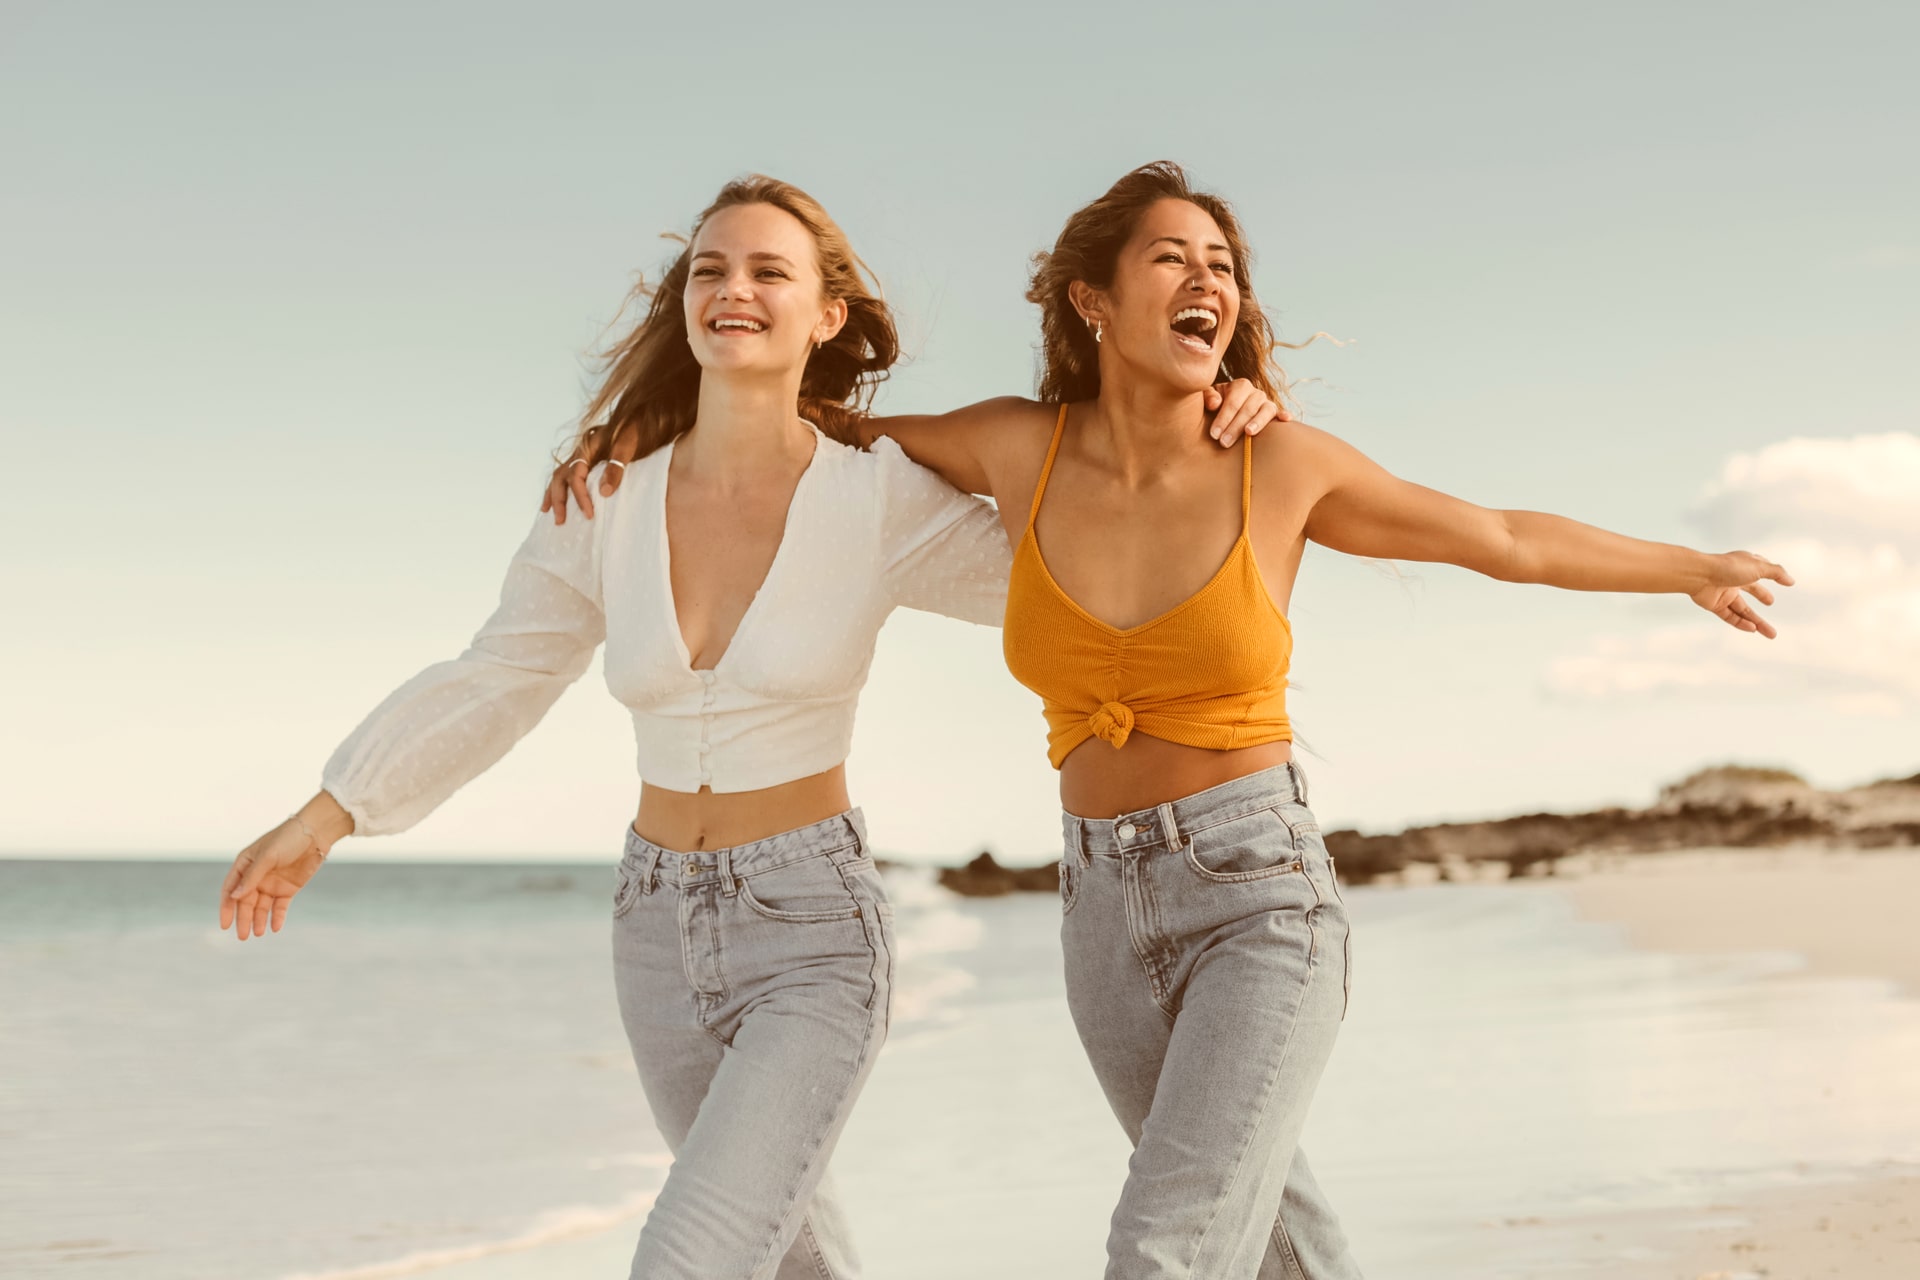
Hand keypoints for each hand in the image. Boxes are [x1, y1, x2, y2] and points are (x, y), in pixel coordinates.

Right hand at [218, 811, 337, 940]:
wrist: (315, 833)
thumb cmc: (287, 838)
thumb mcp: (267, 856)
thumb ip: (252, 877)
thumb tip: (234, 896)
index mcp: (245, 865)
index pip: (230, 889)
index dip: (226, 907)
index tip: (225, 924)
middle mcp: (256, 876)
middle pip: (246, 902)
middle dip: (244, 919)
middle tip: (243, 936)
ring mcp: (272, 883)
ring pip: (262, 907)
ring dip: (259, 920)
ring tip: (258, 934)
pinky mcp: (288, 889)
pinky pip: (280, 907)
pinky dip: (277, 917)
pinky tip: (274, 928)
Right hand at [540, 423, 639, 523]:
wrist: (638, 416)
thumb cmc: (633, 430)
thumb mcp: (627, 446)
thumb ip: (616, 468)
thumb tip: (604, 493)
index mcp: (586, 449)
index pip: (576, 476)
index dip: (580, 496)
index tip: (589, 514)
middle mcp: (579, 452)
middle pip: (560, 477)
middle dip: (559, 500)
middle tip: (560, 521)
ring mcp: (581, 456)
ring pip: (559, 476)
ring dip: (554, 495)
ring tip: (548, 513)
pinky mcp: (587, 460)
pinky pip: (568, 476)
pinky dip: (560, 488)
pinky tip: (559, 500)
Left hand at [1203, 379, 1290, 446]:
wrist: (1224, 411)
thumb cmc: (1215, 406)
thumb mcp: (1207, 398)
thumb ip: (1208, 397)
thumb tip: (1215, 404)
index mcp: (1240, 386)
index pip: (1232, 402)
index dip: (1223, 418)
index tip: (1214, 435)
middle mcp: (1256, 393)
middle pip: (1248, 409)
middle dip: (1235, 427)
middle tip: (1223, 443)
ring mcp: (1267, 403)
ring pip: (1266, 410)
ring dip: (1258, 422)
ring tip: (1248, 433)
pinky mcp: (1274, 414)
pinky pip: (1280, 413)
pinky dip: (1285, 414)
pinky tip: (1285, 419)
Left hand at [1690, 552, 1793, 637]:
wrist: (1700, 575)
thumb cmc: (1729, 567)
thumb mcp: (1758, 567)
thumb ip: (1776, 573)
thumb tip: (1791, 581)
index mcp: (1744, 566)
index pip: (1759, 570)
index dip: (1770, 574)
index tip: (1782, 581)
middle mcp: (1734, 579)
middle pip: (1751, 590)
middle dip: (1762, 596)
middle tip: (1770, 603)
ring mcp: (1724, 592)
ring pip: (1743, 610)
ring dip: (1757, 622)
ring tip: (1772, 634)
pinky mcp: (1715, 604)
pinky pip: (1730, 616)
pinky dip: (1741, 623)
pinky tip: (1752, 629)